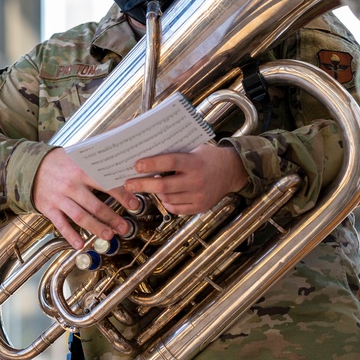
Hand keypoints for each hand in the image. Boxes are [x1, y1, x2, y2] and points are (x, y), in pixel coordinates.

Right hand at [32, 148, 139, 248]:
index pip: (106, 184)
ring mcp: (59, 198)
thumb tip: (122, 163)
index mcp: (81, 171)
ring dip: (96, 228)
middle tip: (125, 227)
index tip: (134, 204)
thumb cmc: (60, 161)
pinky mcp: (49, 208)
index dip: (122, 195)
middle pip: (95, 205)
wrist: (30, 166)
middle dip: (112, 218)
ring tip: (109, 236)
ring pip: (80, 217)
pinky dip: (70, 236)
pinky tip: (80, 245)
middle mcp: (71, 186)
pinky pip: (61, 224)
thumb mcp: (78, 155)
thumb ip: (96, 162)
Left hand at [124, 144, 248, 215]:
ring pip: (167, 198)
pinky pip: (175, 208)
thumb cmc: (209, 158)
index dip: (152, 164)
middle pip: (164, 186)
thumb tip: (148, 156)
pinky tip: (165, 194)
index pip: (170, 162)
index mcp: (195, 163)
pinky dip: (167, 202)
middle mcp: (197, 181)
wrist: (232, 172)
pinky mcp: (200, 207)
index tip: (136, 165)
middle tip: (128, 184)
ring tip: (149, 186)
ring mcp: (199, 196)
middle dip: (143, 185)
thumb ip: (176, 155)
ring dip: (156, 193)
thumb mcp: (194, 150)